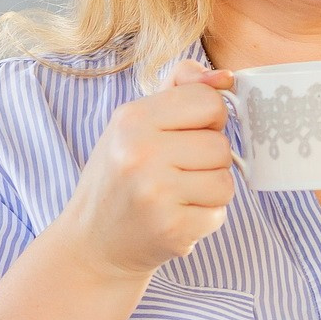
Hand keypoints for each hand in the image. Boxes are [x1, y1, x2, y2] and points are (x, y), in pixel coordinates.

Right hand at [51, 59, 238, 281]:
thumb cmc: (120, 175)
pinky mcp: (172, 229)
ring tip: (176, 195)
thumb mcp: (135, 123)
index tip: (187, 134)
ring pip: (225, 181)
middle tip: (175, 172)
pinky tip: (175, 216)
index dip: (208, 119)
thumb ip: (179, 90)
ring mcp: (156, 194)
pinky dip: (204, 217)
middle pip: (221, 145)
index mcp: (132, 118)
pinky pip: (219, 213)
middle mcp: (140, 153)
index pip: (209, 101)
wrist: (94, 242)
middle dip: (208, 160)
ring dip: (209, 190)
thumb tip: (226, 77)